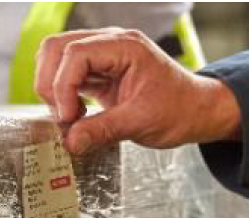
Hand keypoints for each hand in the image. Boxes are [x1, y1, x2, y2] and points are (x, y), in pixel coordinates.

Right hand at [35, 28, 241, 154]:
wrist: (197, 111)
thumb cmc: (180, 110)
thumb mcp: (141, 123)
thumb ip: (102, 131)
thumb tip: (70, 142)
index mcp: (125, 47)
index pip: (75, 53)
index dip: (63, 86)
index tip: (67, 117)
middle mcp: (112, 44)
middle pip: (58, 48)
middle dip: (51, 83)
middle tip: (63, 117)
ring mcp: (104, 55)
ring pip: (57, 58)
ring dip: (53, 87)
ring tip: (69, 117)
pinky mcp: (100, 71)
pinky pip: (68, 73)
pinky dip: (63, 93)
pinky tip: (74, 115)